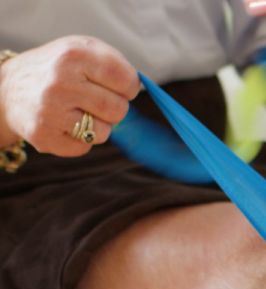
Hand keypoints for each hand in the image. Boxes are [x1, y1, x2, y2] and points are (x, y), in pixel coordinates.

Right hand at [0, 36, 138, 156]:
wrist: (8, 89)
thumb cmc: (56, 71)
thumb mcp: (81, 51)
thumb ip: (113, 65)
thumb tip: (140, 88)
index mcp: (73, 55)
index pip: (125, 79)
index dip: (129, 87)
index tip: (120, 87)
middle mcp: (61, 82)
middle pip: (118, 109)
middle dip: (114, 108)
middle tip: (95, 101)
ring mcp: (51, 111)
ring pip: (104, 132)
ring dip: (98, 126)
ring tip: (78, 112)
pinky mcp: (45, 136)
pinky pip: (85, 147)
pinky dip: (81, 139)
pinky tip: (64, 124)